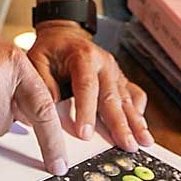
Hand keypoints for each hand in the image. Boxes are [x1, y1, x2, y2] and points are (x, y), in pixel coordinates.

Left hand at [29, 22, 152, 151]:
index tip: (85, 133)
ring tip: (143, 141)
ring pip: (127, 99)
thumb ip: (42, 82)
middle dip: (120, 124)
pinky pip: (135, 95)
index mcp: (83, 55)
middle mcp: (104, 63)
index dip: (86, 111)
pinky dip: (138, 112)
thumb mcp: (37, 59)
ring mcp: (116, 72)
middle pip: (113, 97)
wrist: (66, 36)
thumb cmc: (51, 50)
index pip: (86, 86)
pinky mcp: (121, 80)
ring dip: (136, 122)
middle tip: (125, 144)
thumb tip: (48, 109)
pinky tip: (140, 127)